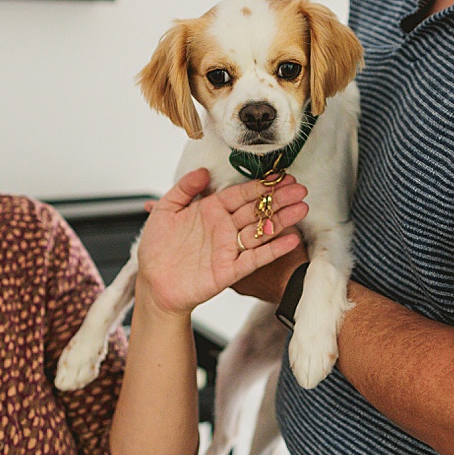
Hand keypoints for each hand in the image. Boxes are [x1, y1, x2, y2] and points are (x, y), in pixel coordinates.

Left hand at [136, 169, 307, 317]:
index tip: (280, 176)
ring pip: (261, 231)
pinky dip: (273, 249)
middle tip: (299, 189)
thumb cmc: (156, 249)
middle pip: (256, 210)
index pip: (241, 194)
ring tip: (302, 208)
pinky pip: (256, 258)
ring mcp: (229, 248)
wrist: (152, 283)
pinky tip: (290, 239)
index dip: (261, 186)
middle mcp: (223, 228)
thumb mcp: (165, 210)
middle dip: (279, 199)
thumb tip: (204, 171)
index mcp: (211, 211)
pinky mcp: (230, 270)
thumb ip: (184, 188)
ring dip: (282, 220)